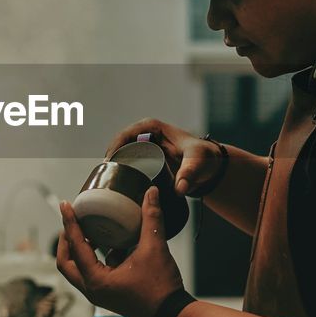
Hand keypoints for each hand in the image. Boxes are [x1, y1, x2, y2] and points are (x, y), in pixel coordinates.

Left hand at [56, 186, 183, 316]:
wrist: (172, 316)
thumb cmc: (161, 289)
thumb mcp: (155, 249)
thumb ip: (152, 218)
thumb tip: (152, 193)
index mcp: (96, 280)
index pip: (75, 246)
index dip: (70, 223)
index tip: (66, 206)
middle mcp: (93, 289)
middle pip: (65, 263)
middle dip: (66, 241)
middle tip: (71, 222)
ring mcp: (100, 294)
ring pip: (78, 269)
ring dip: (80, 250)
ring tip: (88, 230)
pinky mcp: (109, 294)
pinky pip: (93, 273)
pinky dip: (95, 258)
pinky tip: (110, 245)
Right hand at [106, 117, 223, 196]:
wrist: (210, 166)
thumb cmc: (204, 158)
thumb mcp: (197, 162)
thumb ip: (189, 174)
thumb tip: (180, 189)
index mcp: (152, 127)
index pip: (125, 135)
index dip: (113, 148)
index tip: (109, 165)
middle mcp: (145, 133)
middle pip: (119, 145)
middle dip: (110, 160)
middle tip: (104, 179)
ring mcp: (143, 145)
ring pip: (121, 154)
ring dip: (113, 166)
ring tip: (107, 183)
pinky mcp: (145, 157)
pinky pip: (127, 161)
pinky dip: (121, 170)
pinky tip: (116, 184)